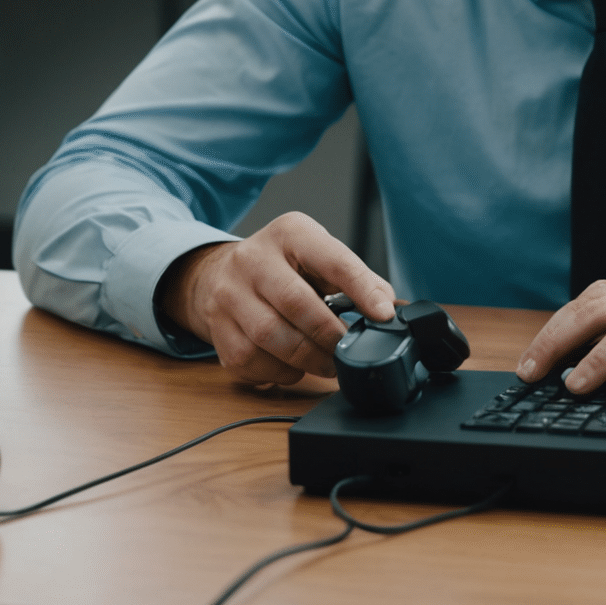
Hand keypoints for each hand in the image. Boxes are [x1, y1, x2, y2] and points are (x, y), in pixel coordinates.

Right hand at [158, 212, 395, 385]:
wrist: (219, 273)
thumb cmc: (282, 267)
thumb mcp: (318, 255)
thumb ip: (355, 278)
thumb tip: (389, 309)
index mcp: (290, 233)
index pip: (332, 260)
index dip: (362, 290)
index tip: (383, 316)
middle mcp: (254, 258)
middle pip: (297, 304)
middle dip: (330, 336)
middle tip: (349, 352)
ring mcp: (229, 293)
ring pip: (270, 337)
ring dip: (307, 359)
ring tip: (327, 363)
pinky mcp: (216, 327)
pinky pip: (250, 360)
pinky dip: (278, 371)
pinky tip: (292, 365)